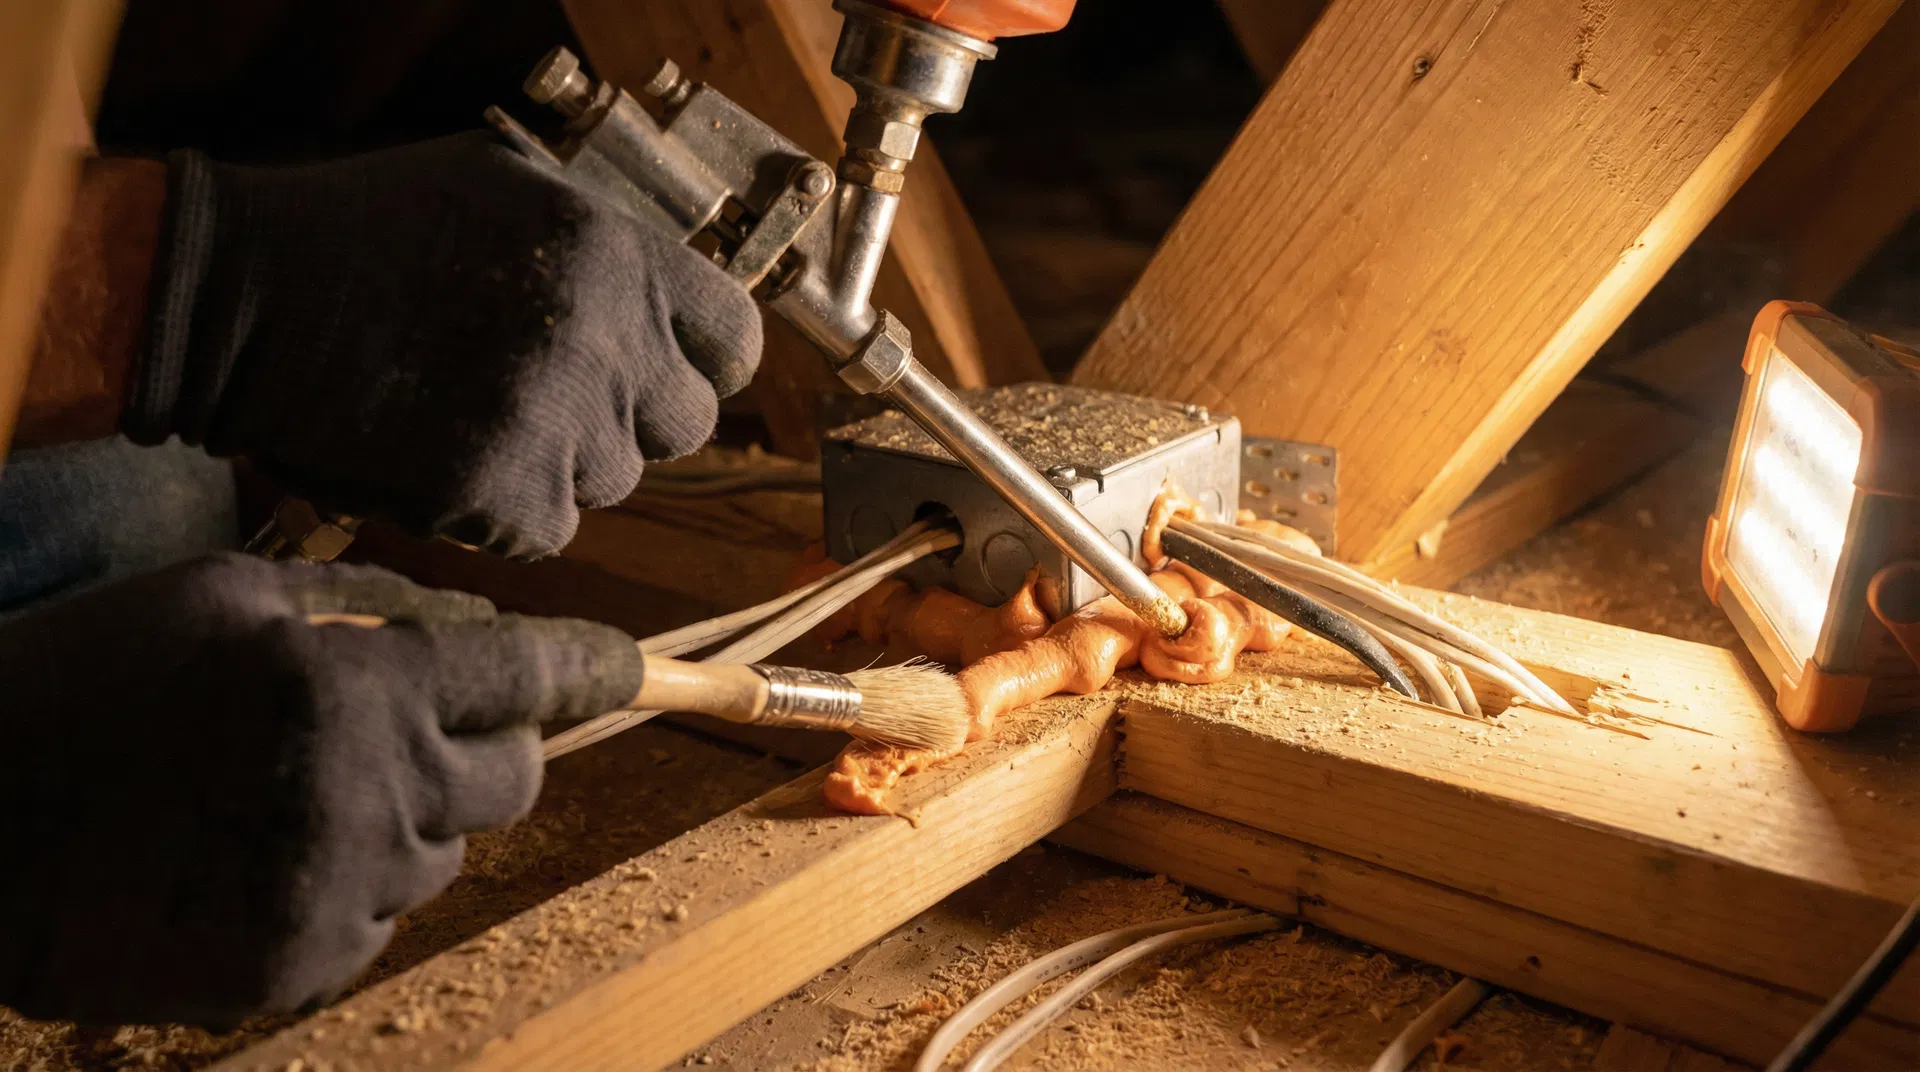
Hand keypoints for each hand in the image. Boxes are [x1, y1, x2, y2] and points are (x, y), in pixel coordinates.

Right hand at [0, 554, 643, 1024]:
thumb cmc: (89, 679)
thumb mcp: (225, 592)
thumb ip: (373, 602)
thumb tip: (477, 626)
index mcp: (357, 688)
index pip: (530, 678)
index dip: (591, 667)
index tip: (632, 667)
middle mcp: (369, 796)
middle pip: (515, 779)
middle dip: (482, 743)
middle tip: (396, 718)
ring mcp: (337, 895)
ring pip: (448, 852)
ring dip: (408, 816)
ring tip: (287, 787)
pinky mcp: (295, 969)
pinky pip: (380, 919)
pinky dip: (349, 884)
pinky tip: (255, 852)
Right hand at [125, 132, 762, 557]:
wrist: (241, 298)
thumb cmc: (365, 233)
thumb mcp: (509, 188)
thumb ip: (607, 250)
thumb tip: (673, 309)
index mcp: (620, 255)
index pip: (735, 344)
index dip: (701, 365)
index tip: (666, 375)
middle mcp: (607, 338)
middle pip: (684, 426)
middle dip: (629, 421)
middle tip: (547, 400)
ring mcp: (559, 423)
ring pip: (612, 483)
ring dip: (557, 465)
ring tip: (468, 412)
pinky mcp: (504, 494)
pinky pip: (545, 529)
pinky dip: (500, 511)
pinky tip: (438, 456)